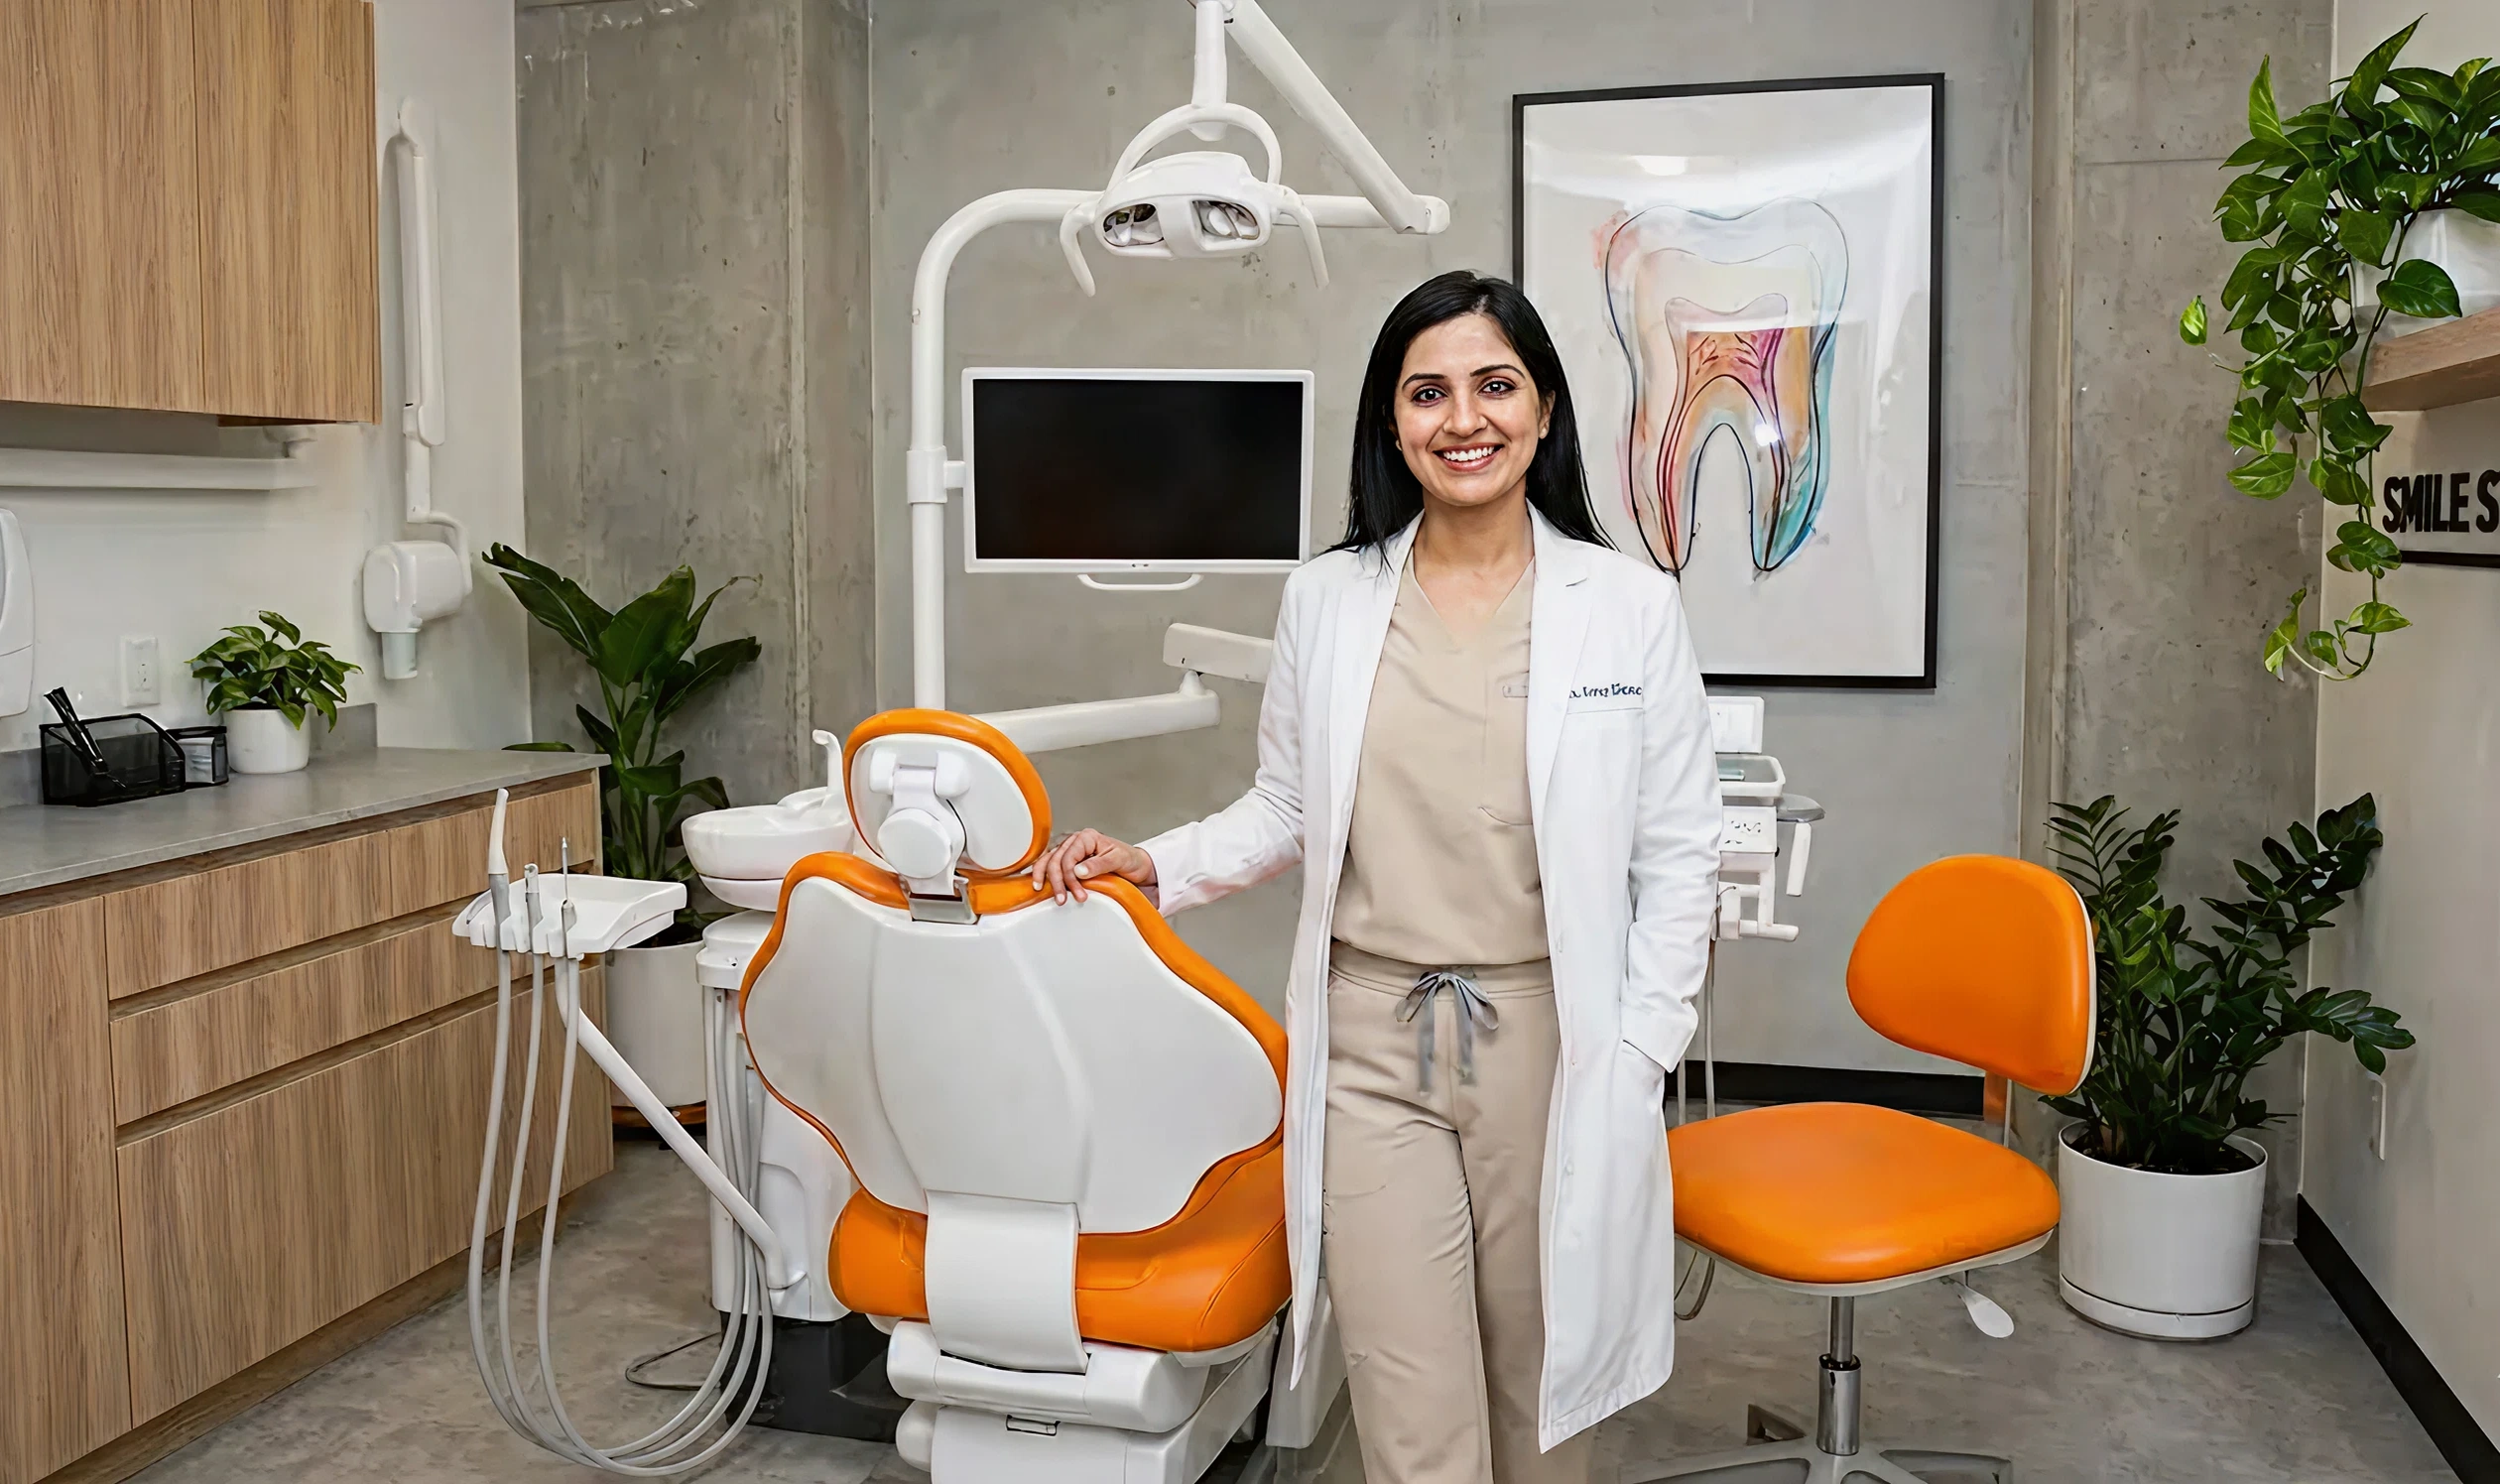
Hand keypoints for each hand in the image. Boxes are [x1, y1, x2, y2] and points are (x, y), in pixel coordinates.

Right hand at [1029, 828, 1155, 904]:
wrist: (1137, 867)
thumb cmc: (1130, 860)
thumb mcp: (1118, 860)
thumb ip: (1098, 864)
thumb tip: (1078, 871)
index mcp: (1086, 837)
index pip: (1068, 857)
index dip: (1069, 877)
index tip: (1078, 893)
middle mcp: (1075, 842)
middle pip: (1055, 860)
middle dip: (1057, 882)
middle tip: (1063, 899)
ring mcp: (1070, 851)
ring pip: (1048, 862)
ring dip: (1046, 879)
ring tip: (1048, 894)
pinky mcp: (1069, 862)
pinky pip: (1050, 866)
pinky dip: (1044, 876)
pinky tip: (1041, 886)